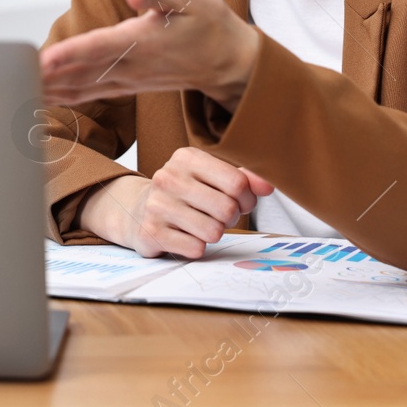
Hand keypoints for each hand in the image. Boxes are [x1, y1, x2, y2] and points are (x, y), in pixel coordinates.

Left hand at [39, 0, 259, 110]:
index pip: (99, 48)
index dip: (70, 54)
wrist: (230, 62)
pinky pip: (93, 93)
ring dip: (52, 89)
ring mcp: (130, 79)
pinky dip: (68, 95)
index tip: (42, 60)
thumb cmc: (208, 23)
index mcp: (143, 41)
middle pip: (82, 72)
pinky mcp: (129, 85)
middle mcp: (132, 65)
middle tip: (13, 77)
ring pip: (84, 86)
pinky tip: (47, 95)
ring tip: (20, 89)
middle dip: (47, 76)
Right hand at [79, 148, 274, 258]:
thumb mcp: (210, 177)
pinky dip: (196, 247)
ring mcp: (157, 205)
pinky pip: (196, 248)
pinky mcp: (151, 232)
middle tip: (218, 217)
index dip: (247, 199)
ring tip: (200, 225)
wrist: (138, 211)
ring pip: (213, 232)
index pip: (238, 183)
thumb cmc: (185, 194)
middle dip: (231, 219)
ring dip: (214, 234)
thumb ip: (243, 179)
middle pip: (227, 209)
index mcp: (186, 158)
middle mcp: (168, 177)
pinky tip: (184, 236)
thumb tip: (268, 185)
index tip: (239, 202)